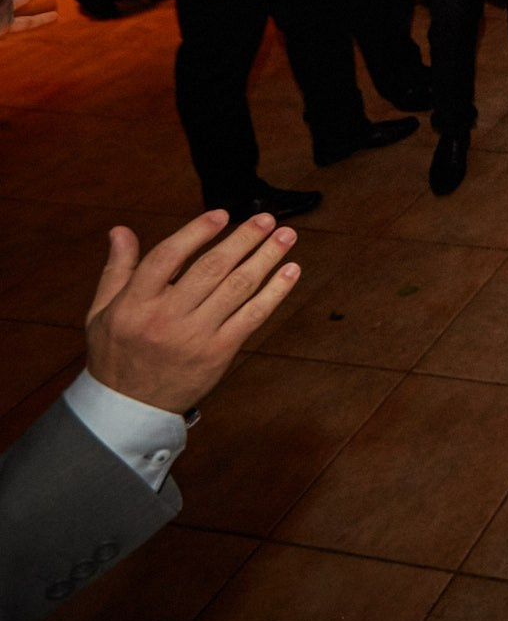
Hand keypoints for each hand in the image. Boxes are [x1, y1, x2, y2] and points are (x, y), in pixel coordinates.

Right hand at [84, 210, 301, 413]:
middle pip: (211, 269)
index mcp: (135, 303)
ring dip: (266, 258)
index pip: (167, 257)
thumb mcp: (103, 311)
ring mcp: (195, 336)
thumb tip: (121, 230)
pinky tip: (290, 271)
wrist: (131, 406)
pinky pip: (252, 316)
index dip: (196, 232)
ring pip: (237, 288)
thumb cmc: (117, 352)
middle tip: (267, 218)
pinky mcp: (218, 353)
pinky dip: (275, 292)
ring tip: (286, 236)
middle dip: (244, 239)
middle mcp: (166, 317)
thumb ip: (117, 269)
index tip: (222, 214)